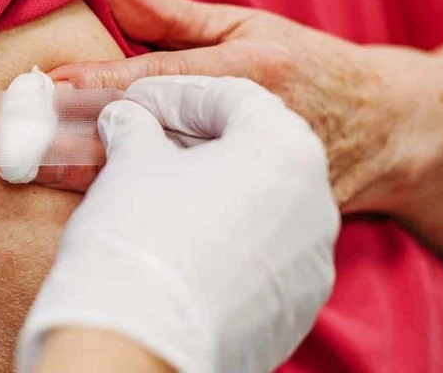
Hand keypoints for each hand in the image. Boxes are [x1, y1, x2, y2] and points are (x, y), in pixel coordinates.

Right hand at [18, 76, 339, 372]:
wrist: (139, 348)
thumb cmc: (139, 238)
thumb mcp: (131, 160)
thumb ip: (136, 127)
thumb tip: (127, 119)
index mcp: (284, 146)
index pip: (232, 97)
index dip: (176, 95)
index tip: (136, 103)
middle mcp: (315, 199)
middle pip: (255, 148)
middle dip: (200, 142)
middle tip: (147, 142)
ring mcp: (311, 260)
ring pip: (262, 204)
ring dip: (215, 191)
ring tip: (159, 195)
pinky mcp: (296, 308)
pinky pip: (262, 255)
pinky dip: (227, 240)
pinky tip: (180, 245)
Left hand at [51, 0, 421, 211]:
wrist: (385, 130)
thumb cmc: (308, 65)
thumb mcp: (247, 25)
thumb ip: (173, 16)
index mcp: (252, 72)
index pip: (157, 80)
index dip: (95, 88)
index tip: (44, 90)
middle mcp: (254, 126)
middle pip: (152, 138)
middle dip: (81, 141)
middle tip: (23, 143)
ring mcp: (259, 176)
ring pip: (165, 182)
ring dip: (99, 179)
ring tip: (40, 171)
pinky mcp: (262, 214)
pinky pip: (190, 211)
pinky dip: (143, 207)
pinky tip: (98, 205)